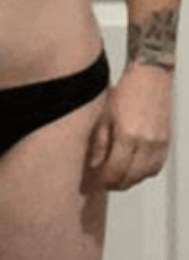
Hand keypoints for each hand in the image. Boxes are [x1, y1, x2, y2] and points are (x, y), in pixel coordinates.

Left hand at [86, 61, 172, 189]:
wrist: (150, 76)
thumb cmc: (125, 90)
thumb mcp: (102, 114)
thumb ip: (98, 142)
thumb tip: (93, 163)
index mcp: (128, 135)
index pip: (115, 170)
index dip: (102, 180)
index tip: (93, 182)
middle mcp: (147, 143)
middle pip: (131, 177)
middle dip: (114, 184)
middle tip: (100, 183)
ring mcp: (159, 143)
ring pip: (144, 175)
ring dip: (129, 181)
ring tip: (114, 179)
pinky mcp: (166, 142)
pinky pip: (156, 167)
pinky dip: (143, 173)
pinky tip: (132, 170)